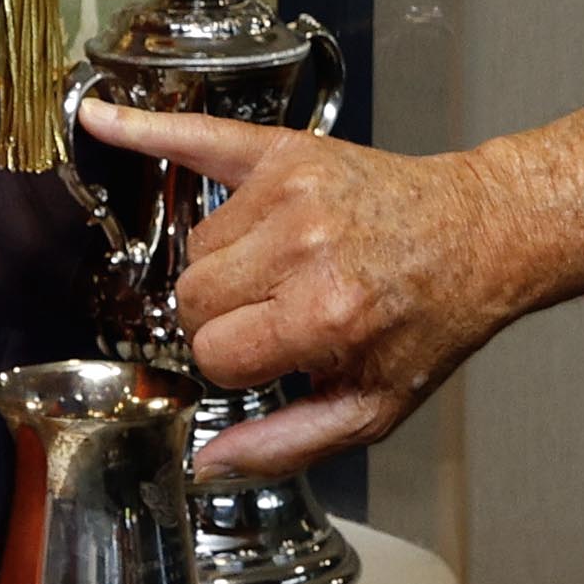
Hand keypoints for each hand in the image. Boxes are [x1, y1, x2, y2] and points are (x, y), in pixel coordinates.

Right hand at [71, 100, 535, 471]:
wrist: (480, 233)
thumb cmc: (431, 319)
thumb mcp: (374, 406)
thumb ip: (288, 443)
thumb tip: (211, 462)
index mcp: (323, 314)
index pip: (214, 353)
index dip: (237, 365)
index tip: (274, 356)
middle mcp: (305, 245)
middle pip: (193, 299)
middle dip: (224, 318)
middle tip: (277, 314)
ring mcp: (292, 190)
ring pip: (197, 248)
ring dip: (227, 266)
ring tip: (287, 267)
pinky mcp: (288, 151)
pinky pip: (198, 139)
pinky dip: (148, 131)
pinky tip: (103, 121)